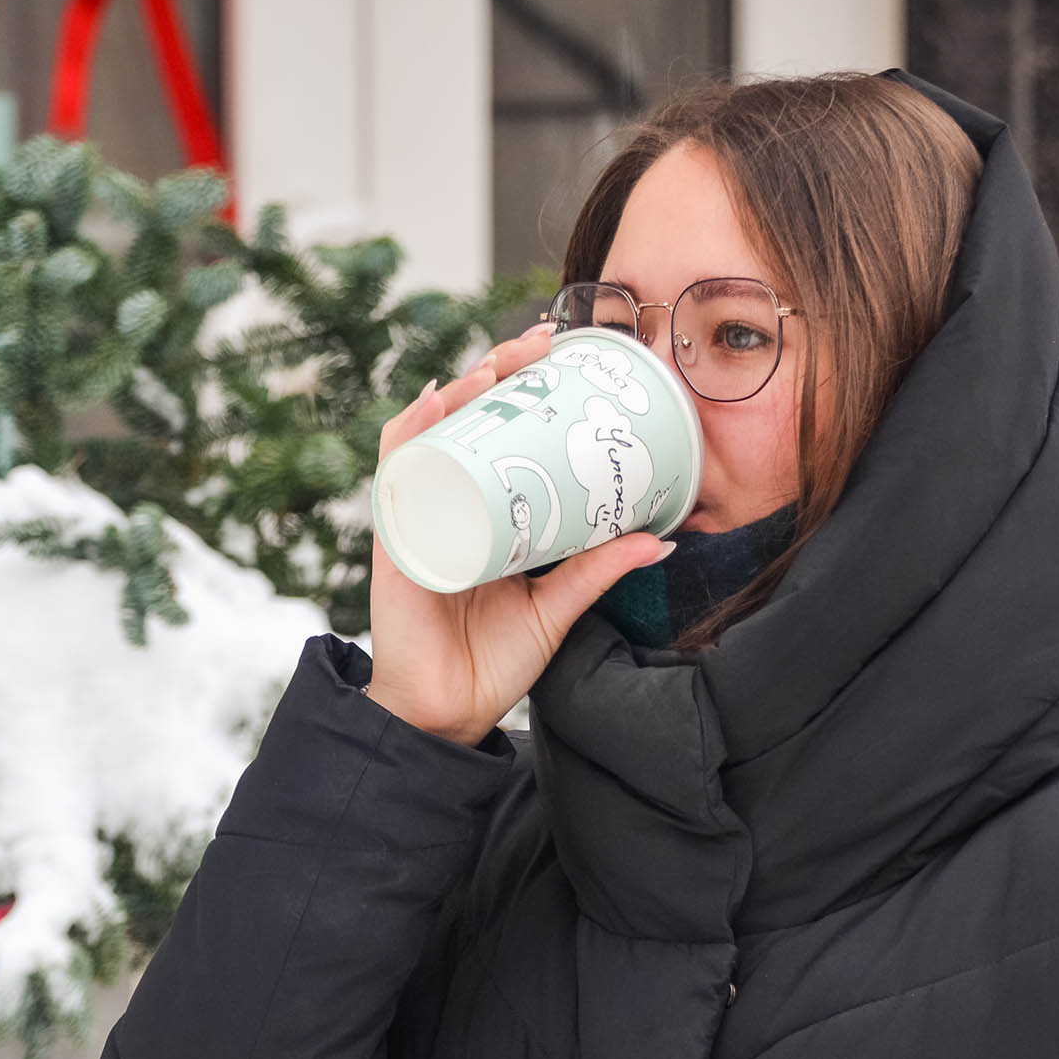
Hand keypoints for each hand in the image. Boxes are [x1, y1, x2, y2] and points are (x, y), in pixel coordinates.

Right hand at [366, 323, 674, 745]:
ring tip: (496, 365)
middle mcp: (450, 502)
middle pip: (468, 417)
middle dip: (499, 370)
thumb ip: (600, 571)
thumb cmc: (494, 661)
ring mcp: (420, 514)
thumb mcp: (559, 606)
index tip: (565, 354)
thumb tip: (662, 539)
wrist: (449, 715)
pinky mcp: (397, 537)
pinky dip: (411, 429)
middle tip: (540, 343)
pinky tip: (436, 400)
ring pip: (433, 431)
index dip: (526, 388)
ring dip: (462, 388)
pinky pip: (397, 471)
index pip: (502, 431)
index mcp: (487, 512)